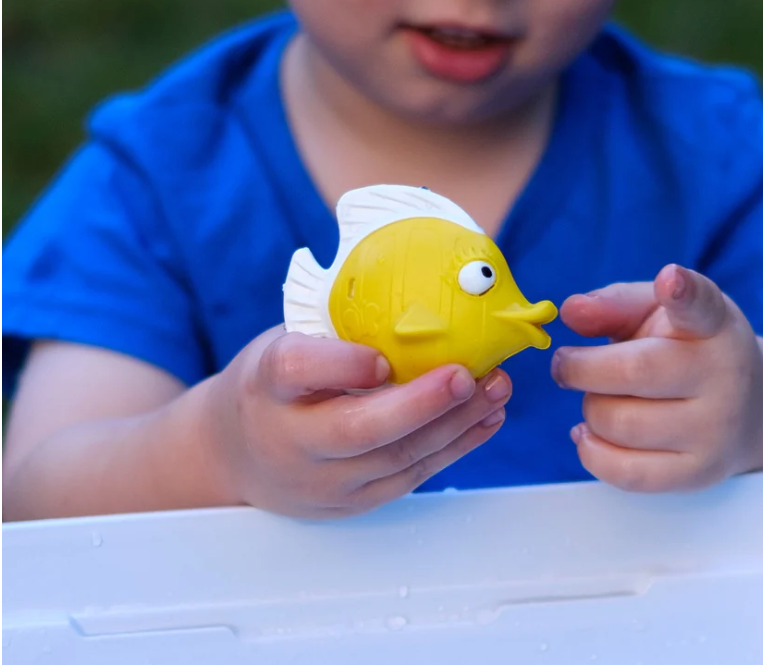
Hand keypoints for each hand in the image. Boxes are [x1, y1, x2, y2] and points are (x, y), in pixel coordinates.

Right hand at [203, 326, 510, 517]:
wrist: (234, 453)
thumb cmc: (273, 383)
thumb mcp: (283, 343)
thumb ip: (334, 331)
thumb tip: (419, 289)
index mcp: (266, 383)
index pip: (295, 370)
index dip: (341, 364)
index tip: (381, 356)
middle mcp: (290, 438)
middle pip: (355, 431)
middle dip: (418, 404)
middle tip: (466, 374)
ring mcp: (322, 481)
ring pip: (395, 458)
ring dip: (454, 423)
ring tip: (495, 387)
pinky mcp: (353, 504)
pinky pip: (411, 477)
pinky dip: (456, 446)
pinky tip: (487, 417)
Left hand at [552, 265, 762, 491]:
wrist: (751, 409)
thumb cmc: (687, 348)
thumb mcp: (658, 311)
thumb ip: (613, 303)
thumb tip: (571, 311)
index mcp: (713, 324)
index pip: (700, 306)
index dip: (682, 292)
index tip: (670, 278)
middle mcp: (723, 377)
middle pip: (631, 373)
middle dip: (579, 368)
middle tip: (566, 362)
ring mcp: (715, 431)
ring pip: (618, 423)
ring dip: (590, 408)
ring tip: (600, 397)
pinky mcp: (697, 474)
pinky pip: (624, 473)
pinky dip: (591, 451)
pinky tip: (590, 431)